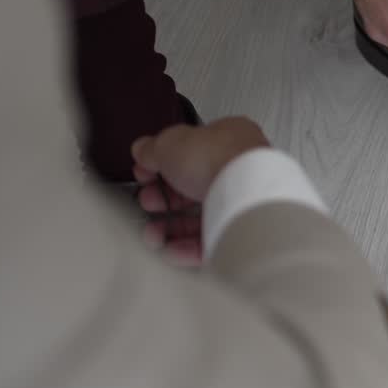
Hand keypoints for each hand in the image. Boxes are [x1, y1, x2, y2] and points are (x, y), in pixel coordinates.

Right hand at [130, 117, 268, 254]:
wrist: (245, 193)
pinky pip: (212, 240)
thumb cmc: (219, 159)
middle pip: (195, 187)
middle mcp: (240, 169)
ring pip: (203, 217)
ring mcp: (243, 200)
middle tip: (148, 201)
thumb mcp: (171, 142)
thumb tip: (143, 150)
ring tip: (152, 233)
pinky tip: (169, 249)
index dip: (164, 162)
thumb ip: (153, 147)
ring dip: (171, 227)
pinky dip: (187, 247)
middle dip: (165, 198)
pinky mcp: (243, 230)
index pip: (192, 151)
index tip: (145, 172)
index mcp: (229, 138)